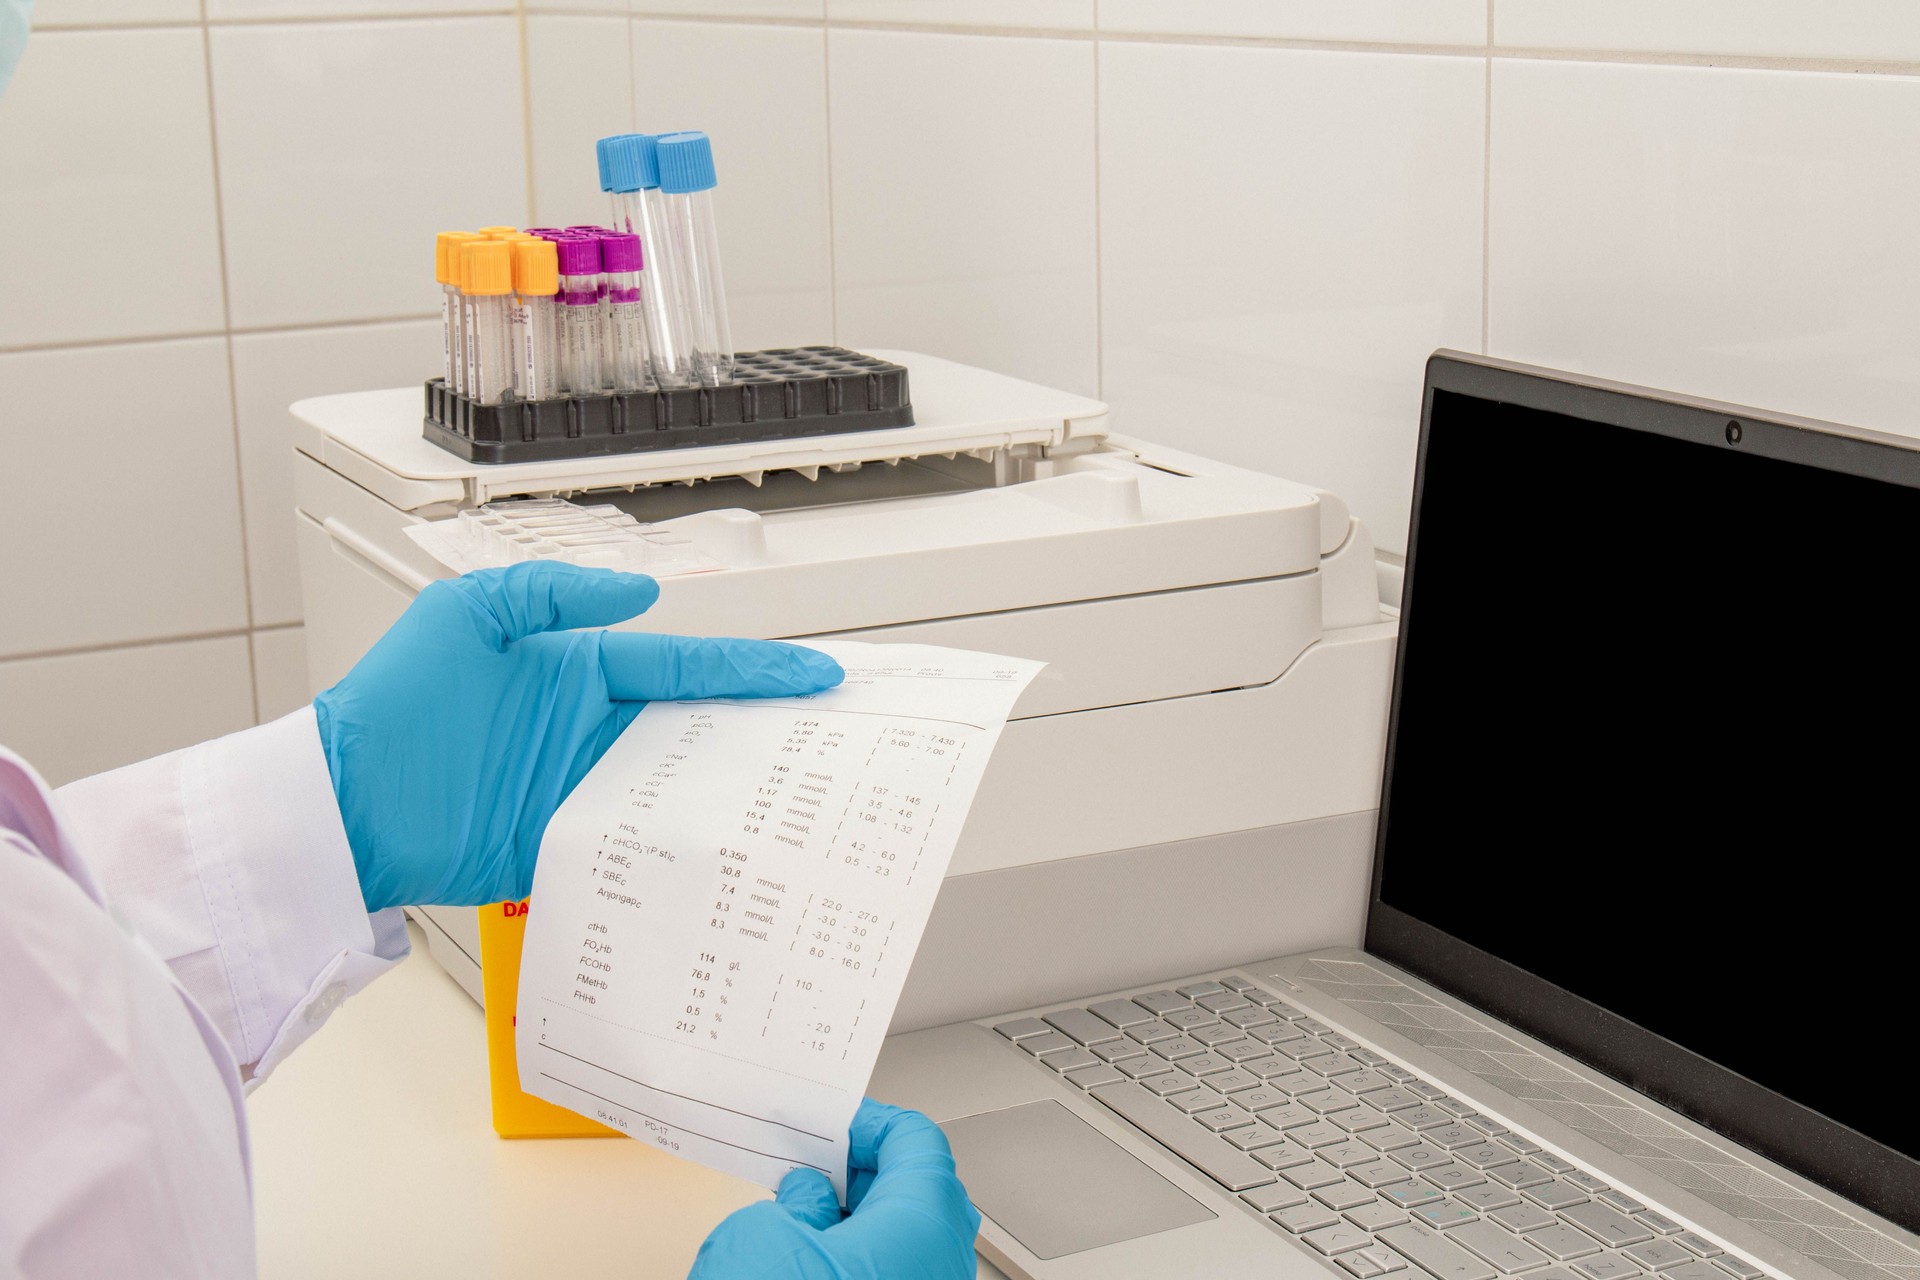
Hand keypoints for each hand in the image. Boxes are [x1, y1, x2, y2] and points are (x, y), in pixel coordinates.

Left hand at [313, 562, 842, 911]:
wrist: (341, 803)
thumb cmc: (392, 701)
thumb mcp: (468, 614)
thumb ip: (553, 593)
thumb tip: (639, 592)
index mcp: (580, 670)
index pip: (685, 665)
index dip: (751, 670)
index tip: (811, 672)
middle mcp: (590, 729)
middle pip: (696, 726)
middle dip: (762, 729)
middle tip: (829, 737)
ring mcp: (581, 789)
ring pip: (677, 788)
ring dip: (730, 792)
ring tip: (795, 800)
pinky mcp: (563, 845)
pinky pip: (634, 846)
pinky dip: (675, 849)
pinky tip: (719, 853)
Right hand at [689, 1099, 980, 1279]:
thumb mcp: (767, 1236)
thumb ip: (795, 1199)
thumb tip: (806, 1196)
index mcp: (924, 1221)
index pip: (917, 1140)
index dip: (869, 1123)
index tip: (832, 1122)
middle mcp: (943, 1261)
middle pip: (916, 1191)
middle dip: (859, 1174)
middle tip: (809, 1167)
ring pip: (905, 1241)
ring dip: (856, 1221)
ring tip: (799, 1218)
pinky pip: (895, 1276)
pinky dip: (859, 1261)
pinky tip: (810, 1263)